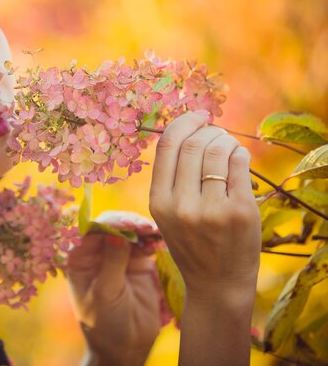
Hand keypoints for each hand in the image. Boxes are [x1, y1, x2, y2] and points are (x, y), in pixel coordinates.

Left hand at [65, 211, 161, 365]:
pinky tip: (159, 241)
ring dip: (143, 230)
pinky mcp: (139, 263)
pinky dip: (153, 240)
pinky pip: (146, 245)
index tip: (128, 225)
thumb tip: (117, 234)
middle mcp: (98, 253)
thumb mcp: (105, 294)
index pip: (92, 231)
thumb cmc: (104, 324)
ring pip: (131, 232)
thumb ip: (112, 263)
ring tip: (154, 234)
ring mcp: (119, 256)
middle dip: (129, 223)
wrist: (125, 348)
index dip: (110, 224)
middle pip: (113, 227)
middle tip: (145, 227)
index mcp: (80, 258)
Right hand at [148, 110, 261, 365]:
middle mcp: (181, 205)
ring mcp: (211, 209)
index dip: (183, 122)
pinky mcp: (239, 212)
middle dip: (208, 129)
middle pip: (193, 144)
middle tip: (217, 131)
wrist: (217, 283)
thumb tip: (189, 130)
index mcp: (158, 202)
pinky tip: (239, 159)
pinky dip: (240, 153)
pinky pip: (239, 164)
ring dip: (226, 140)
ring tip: (228, 146)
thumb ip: (172, 179)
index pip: (166, 147)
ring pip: (218, 150)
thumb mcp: (168, 214)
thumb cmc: (193, 243)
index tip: (198, 115)